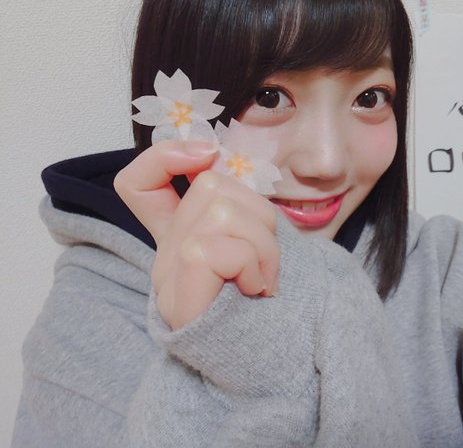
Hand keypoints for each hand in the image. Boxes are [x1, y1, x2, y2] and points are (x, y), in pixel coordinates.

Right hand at [114, 140, 278, 329]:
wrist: (266, 362)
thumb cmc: (266, 302)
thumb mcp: (254, 246)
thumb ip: (239, 209)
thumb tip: (223, 162)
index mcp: (183, 235)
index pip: (141, 181)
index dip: (165, 155)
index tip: (207, 155)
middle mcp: (168, 248)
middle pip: (210, 185)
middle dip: (259, 214)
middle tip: (265, 258)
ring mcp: (170, 269)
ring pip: (223, 209)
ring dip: (264, 243)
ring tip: (264, 277)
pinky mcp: (182, 287)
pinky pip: (222, 247)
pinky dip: (254, 264)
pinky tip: (256, 290)